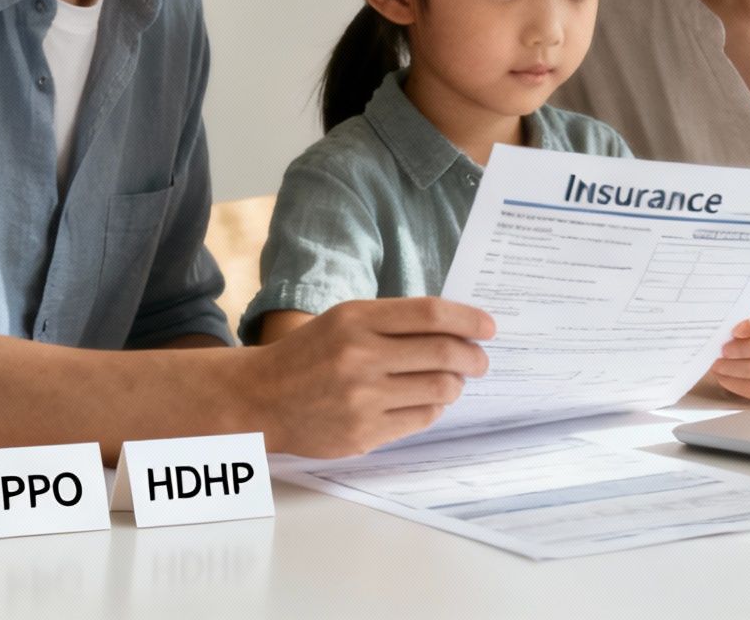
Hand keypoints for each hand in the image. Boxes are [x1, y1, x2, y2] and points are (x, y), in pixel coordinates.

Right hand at [247, 297, 494, 457]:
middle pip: (444, 353)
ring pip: (439, 389)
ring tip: (451, 380)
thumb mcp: (344, 320)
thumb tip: (457, 329)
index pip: (430, 314)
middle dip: (473, 357)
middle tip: (479, 359)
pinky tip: (427, 400)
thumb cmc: (310, 354)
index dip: (468, 319)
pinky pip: (422, 418)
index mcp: (355, 319)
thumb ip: (393, 321)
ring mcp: (362, 398)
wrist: (261, 398)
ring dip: (455, 384)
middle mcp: (359, 357)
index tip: (488, 326)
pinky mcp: (363, 433)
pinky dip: (433, 407)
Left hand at [707, 303, 749, 401]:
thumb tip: (719, 329)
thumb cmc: (732, 330)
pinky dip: (740, 385)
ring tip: (719, 366)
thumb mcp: (732, 318)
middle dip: (743, 349)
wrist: (732, 348)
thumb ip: (729, 320)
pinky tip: (725, 378)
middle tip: (723, 351)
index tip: (735, 331)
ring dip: (739, 369)